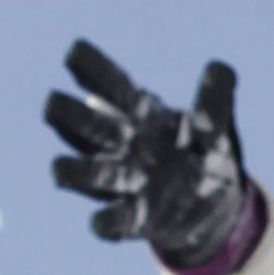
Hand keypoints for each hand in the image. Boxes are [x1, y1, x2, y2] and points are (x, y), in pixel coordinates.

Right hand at [43, 42, 254, 271]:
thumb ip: (217, 100)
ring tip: (61, 169)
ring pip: (85, 174)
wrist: (217, 207)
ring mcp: (126, 182)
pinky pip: (110, 222)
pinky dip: (104, 222)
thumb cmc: (207, 155)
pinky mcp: (136, 219)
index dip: (91, 69)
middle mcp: (124, 146)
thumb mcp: (220, 126)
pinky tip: (103, 220)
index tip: (73, 52)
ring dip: (73, 171)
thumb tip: (218, 69)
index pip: (111, 86)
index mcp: (141, 115)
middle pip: (85, 126)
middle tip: (53, 104)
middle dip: (67, 116)